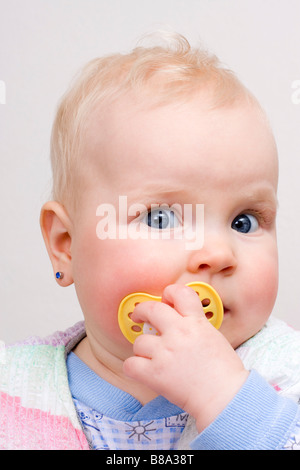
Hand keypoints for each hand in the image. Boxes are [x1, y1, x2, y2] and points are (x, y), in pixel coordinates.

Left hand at [123, 284, 248, 431]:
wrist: (225, 396)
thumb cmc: (224, 370)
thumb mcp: (214, 336)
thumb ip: (194, 324)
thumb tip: (177, 320)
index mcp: (195, 322)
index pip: (179, 292)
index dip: (169, 293)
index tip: (165, 299)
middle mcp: (178, 333)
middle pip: (150, 309)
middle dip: (141, 311)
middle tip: (139, 316)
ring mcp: (165, 352)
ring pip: (139, 341)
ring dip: (143, 349)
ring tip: (151, 357)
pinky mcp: (155, 373)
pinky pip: (130, 365)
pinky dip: (134, 368)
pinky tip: (142, 371)